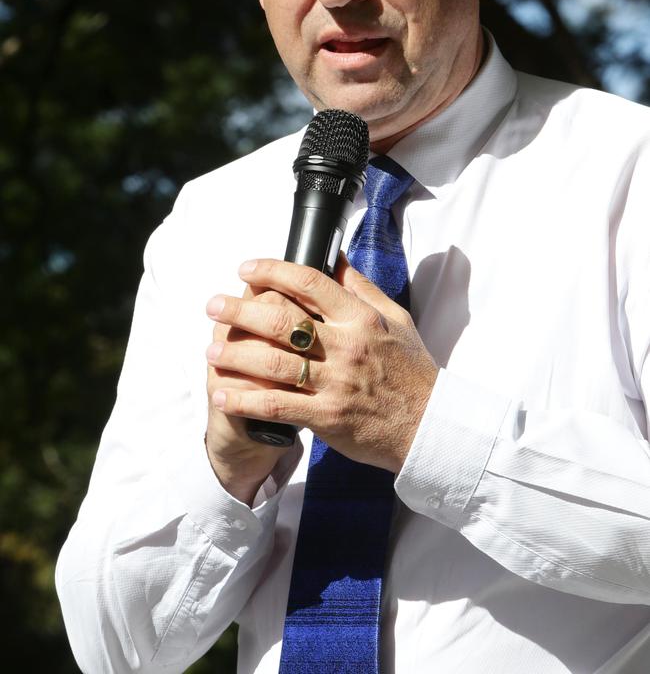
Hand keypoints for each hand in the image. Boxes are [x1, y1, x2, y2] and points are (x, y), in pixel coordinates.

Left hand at [206, 256, 438, 473]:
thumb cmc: (412, 371)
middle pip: (282, 320)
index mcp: (361, 319)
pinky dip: (245, 399)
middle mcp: (346, 346)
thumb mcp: (396, 320)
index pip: (310, 283)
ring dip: (235, 354)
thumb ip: (361, 288)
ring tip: (211, 349)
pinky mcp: (326, 417)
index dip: (273, 271)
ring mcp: (335, 383)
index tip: (246, 268)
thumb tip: (335, 256)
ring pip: (273, 362)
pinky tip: (223, 393)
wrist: (430, 427)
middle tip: (213, 305)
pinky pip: (276, 405)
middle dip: (240, 310)